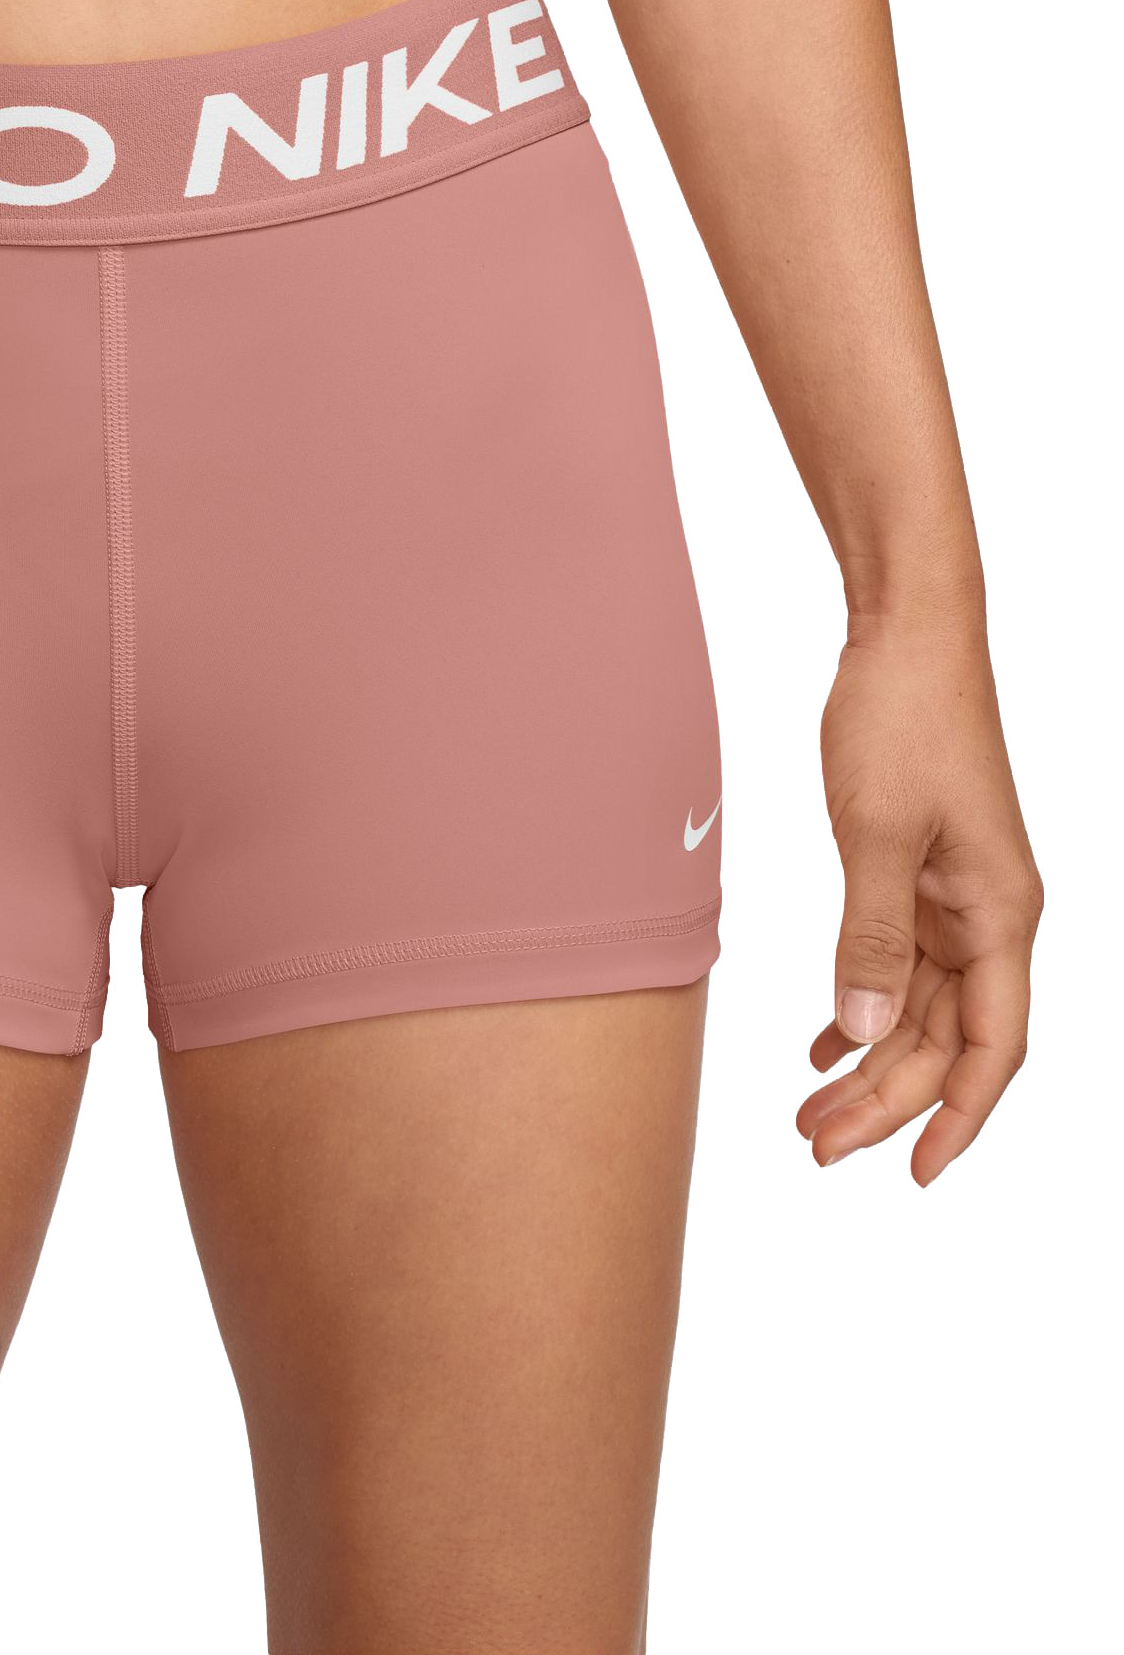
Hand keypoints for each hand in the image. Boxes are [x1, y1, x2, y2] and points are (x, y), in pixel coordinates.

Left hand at [798, 621, 1039, 1183]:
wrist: (905, 637)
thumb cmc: (902, 720)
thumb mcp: (876, 834)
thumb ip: (871, 938)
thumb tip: (869, 1035)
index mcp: (1002, 914)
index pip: (994, 1047)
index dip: (959, 1117)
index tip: (913, 1173)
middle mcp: (990, 916)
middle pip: (948, 1039)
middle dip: (886, 1101)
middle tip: (814, 1148)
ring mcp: (955, 898)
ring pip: (919, 1010)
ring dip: (868, 1063)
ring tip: (807, 1115)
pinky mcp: (919, 875)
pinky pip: (898, 967)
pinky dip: (861, 1009)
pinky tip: (821, 1046)